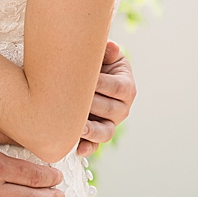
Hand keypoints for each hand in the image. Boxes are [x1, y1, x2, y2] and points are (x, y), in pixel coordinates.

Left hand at [78, 40, 136, 155]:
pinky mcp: (97, 135)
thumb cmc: (96, 65)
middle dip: (91, 105)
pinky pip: (94, 145)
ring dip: (92, 131)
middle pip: (109, 109)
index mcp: (126, 87)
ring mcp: (110, 124)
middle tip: (71, 100)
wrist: (87, 78)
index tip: (81, 79)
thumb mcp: (104, 55)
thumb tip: (110, 47)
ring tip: (79, 128)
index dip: (100, 84)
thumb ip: (107, 51)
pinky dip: (87, 148)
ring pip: (105, 131)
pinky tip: (78, 149)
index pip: (116, 87)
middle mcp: (122, 108)